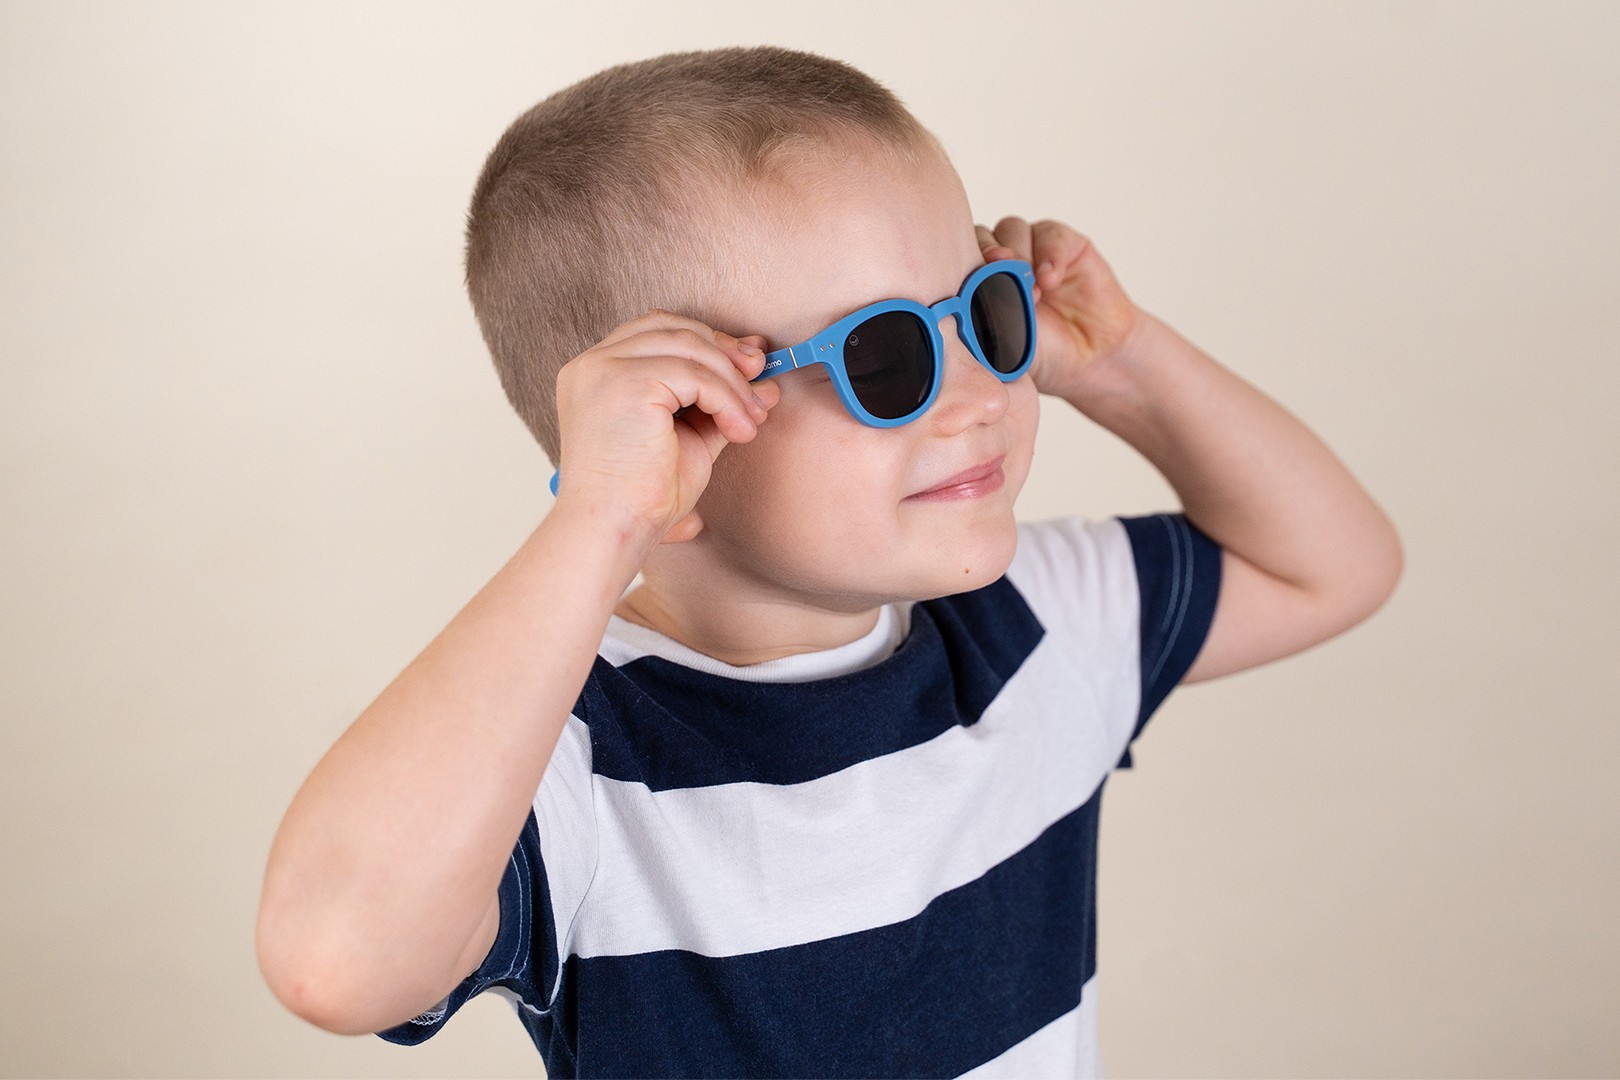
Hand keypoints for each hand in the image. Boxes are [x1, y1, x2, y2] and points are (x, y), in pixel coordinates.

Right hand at [552, 311, 778, 544]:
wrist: (614, 531)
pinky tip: (737, 430)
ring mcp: (606, 370)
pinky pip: (695, 374)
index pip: (656, 330)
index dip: (707, 340)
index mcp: (597, 373)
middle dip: (725, 351)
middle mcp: (594, 364)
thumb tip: (767, 381)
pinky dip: (726, 399)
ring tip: (751, 421)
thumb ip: (718, 403)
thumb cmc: (642, 497)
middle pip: (673, 327)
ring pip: (690, 347)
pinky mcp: (627, 383)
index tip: (748, 363)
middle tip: (760, 381)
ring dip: (732, 382)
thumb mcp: (688, 438)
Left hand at [976, 217, 1144, 403]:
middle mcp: (1003, 262)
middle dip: (987, 252)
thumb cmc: (1041, 355)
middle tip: (996, 274)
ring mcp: (1033, 250)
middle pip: (982, 235)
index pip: (959, 257)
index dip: (962, 261)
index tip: (968, 279)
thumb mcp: (1000, 346)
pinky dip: (1050, 253)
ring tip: (1033, 293)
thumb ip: (978, 323)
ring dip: (1018, 254)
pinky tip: (1051, 280)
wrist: (1089, 362)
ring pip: (1012, 228)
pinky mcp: (1067, 246)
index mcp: (978, 283)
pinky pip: (1051, 234)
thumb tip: (954, 312)